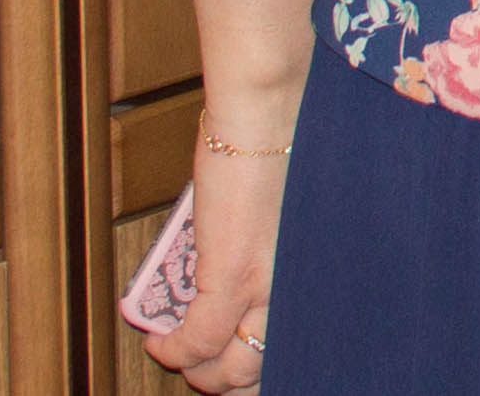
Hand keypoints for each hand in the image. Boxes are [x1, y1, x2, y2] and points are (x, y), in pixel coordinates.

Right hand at [141, 0, 312, 387]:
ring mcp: (267, 287)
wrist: (271, 111)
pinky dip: (171, 351)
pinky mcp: (231, 276)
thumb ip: (283, 249)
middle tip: (209, 366)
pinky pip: (195, 340)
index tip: (248, 358)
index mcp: (321, 273)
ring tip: (181, 359)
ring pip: (230, 366)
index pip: (302, 342)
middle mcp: (301, 288)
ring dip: (200, 373)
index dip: (271, 361)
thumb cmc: (286, 145)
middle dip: (232, 376)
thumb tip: (257, 274)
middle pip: (266, 364)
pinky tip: (158, 345)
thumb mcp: (295, 212)